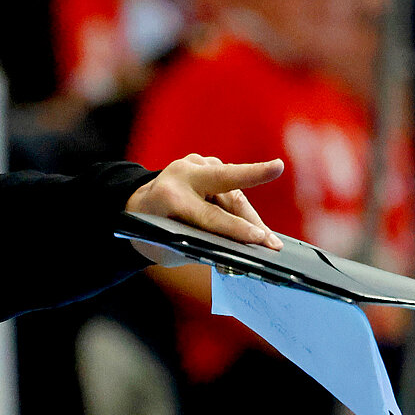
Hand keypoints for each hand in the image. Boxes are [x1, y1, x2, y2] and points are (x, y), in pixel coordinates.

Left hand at [125, 155, 285, 252]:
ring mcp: (194, 164)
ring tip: (269, 240)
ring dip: (252, 218)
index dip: (237, 229)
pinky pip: (231, 186)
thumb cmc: (154, 234)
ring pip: (234, 191)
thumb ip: (202, 249)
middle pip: (226, 182)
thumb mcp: (170, 249)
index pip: (209, 216)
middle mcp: (182, 174)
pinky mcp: (205, 162)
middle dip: (254, 179)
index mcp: (169, 196)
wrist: (137, 210)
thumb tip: (240, 252)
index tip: (260, 239)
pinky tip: (257, 228)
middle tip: (277, 169)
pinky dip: (242, 208)